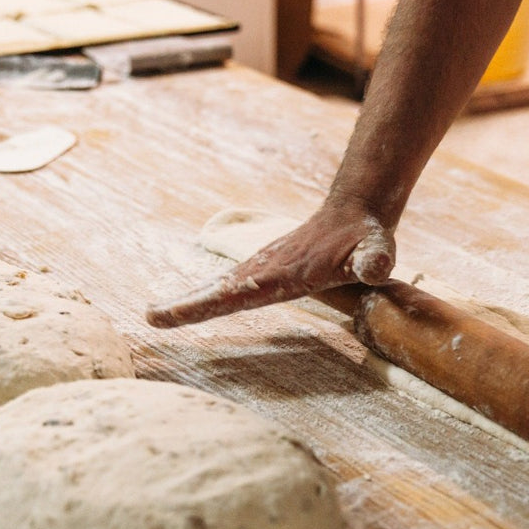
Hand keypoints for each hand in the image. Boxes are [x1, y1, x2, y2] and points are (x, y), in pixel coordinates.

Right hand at [145, 201, 395, 327]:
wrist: (357, 211)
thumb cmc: (367, 238)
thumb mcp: (377, 250)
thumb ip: (375, 259)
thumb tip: (376, 266)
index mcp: (283, 273)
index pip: (238, 293)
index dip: (204, 305)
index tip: (171, 312)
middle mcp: (265, 268)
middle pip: (218, 289)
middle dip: (185, 305)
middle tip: (151, 317)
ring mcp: (263, 266)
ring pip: (220, 285)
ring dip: (191, 299)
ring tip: (159, 315)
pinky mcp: (266, 268)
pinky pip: (231, 284)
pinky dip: (208, 294)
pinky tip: (194, 303)